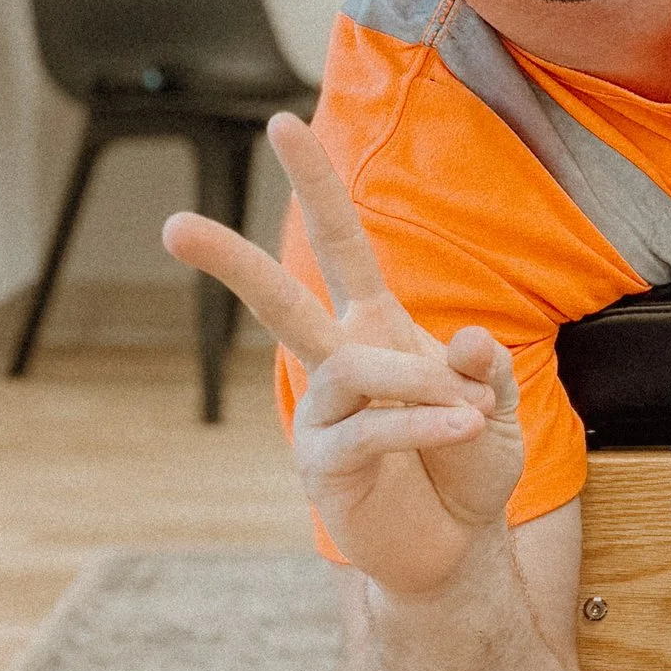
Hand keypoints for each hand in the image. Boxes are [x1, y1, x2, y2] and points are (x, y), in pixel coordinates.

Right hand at [163, 112, 521, 599]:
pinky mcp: (323, 465)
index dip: (315, 185)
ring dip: (418, 379)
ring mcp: (322, 415)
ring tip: (471, 408)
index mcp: (375, 326)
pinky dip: (422, 421)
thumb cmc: (467, 465)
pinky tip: (463, 426)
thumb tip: (469, 338)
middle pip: (278, 299)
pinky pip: (370, 426)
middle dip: (230, 262)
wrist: (455, 546)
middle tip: (174, 226)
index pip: (339, 243)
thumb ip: (485, 368)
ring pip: (350, 366)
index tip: (282, 123)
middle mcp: (338, 362)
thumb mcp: (496, 404)